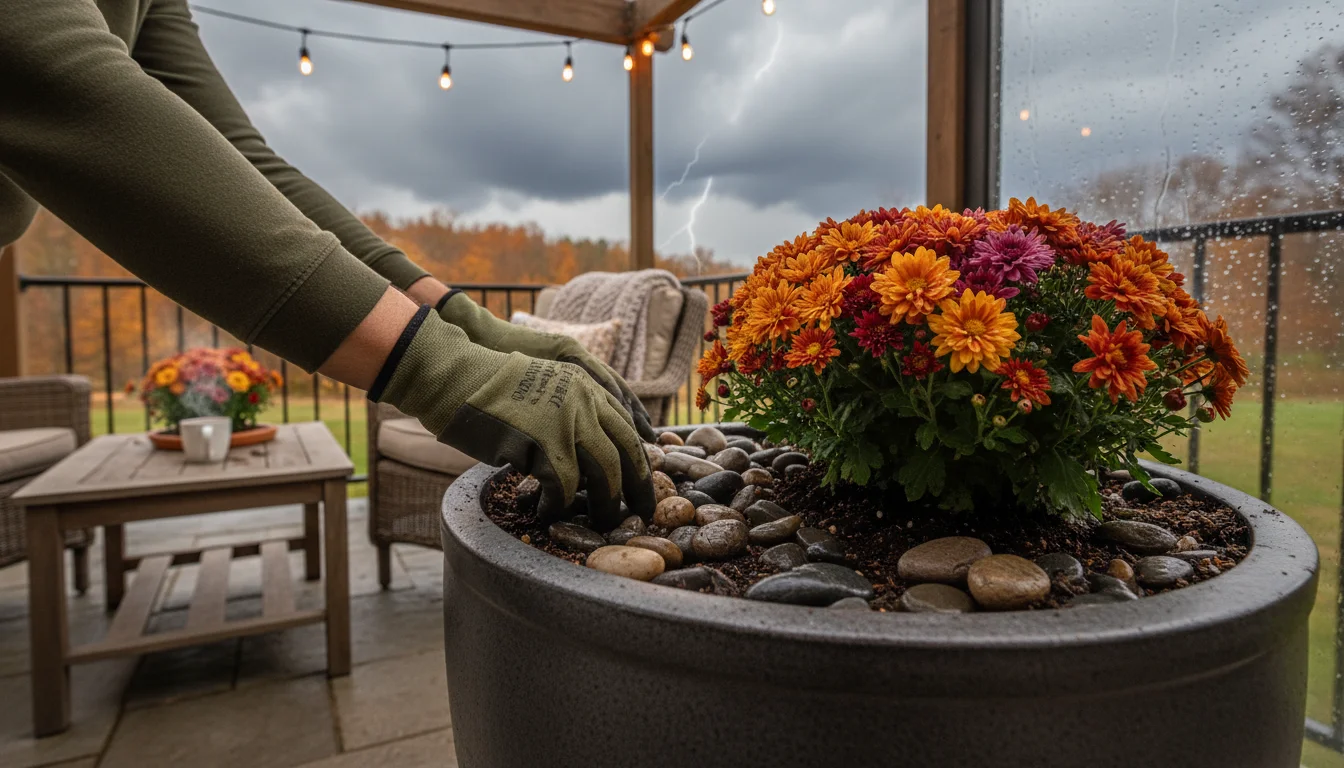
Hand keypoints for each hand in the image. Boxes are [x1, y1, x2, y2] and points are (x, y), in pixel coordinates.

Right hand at [372, 310, 653, 527]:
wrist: (453, 376)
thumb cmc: (489, 389)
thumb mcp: (543, 391)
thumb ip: (571, 412)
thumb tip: (590, 456)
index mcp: (586, 387)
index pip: (627, 428)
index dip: (641, 461)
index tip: (645, 486)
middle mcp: (583, 401)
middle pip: (626, 452)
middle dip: (637, 489)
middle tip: (640, 516)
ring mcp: (563, 421)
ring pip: (604, 472)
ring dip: (604, 504)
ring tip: (600, 523)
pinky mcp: (539, 442)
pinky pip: (563, 486)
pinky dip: (558, 506)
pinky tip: (546, 513)